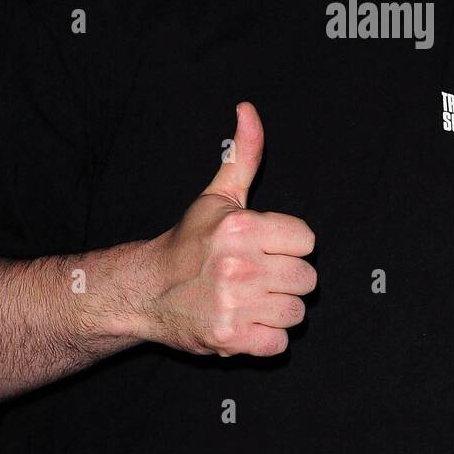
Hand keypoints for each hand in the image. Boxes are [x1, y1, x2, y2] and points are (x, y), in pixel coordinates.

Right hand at [142, 101, 316, 357]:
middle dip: (286, 279)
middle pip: (307, 279)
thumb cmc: (189, 242)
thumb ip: (244, 154)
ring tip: (251, 300)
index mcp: (242, 227)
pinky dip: (266, 339)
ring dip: (278, 310)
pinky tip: (245, 322)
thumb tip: (248, 109)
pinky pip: (279, 344)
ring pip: (297, 313)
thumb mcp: (218, 195)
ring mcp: (234, 305)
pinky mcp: (230, 338)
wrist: (146, 291)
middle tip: (256, 276)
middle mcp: (239, 265)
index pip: (307, 240)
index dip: (289, 245)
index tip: (265, 248)